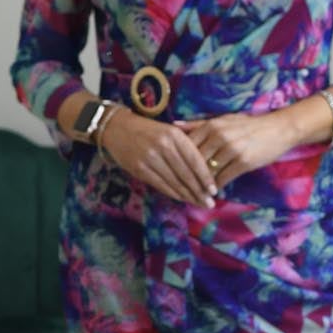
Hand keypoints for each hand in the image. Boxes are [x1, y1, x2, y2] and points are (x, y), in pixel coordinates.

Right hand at [99, 108, 217, 205]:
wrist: (118, 128)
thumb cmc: (148, 130)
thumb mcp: (169, 131)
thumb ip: (184, 147)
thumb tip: (204, 171)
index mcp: (174, 135)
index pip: (195, 160)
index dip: (206, 177)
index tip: (214, 190)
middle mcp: (163, 146)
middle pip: (186, 174)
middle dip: (199, 191)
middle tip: (209, 203)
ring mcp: (150, 158)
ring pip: (174, 182)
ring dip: (187, 195)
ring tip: (198, 203)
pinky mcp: (139, 168)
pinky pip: (160, 184)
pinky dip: (172, 193)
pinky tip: (181, 198)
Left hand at [175, 110, 296, 187]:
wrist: (279, 129)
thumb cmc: (247, 125)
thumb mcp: (222, 120)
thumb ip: (198, 124)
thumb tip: (174, 125)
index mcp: (211, 125)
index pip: (186, 147)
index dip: (177, 161)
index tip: (170, 171)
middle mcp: (219, 136)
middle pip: (194, 162)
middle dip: (187, 176)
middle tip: (179, 189)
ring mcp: (231, 149)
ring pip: (207, 173)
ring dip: (200, 186)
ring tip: (193, 194)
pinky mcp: (243, 162)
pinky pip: (222, 179)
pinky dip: (215, 187)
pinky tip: (212, 192)